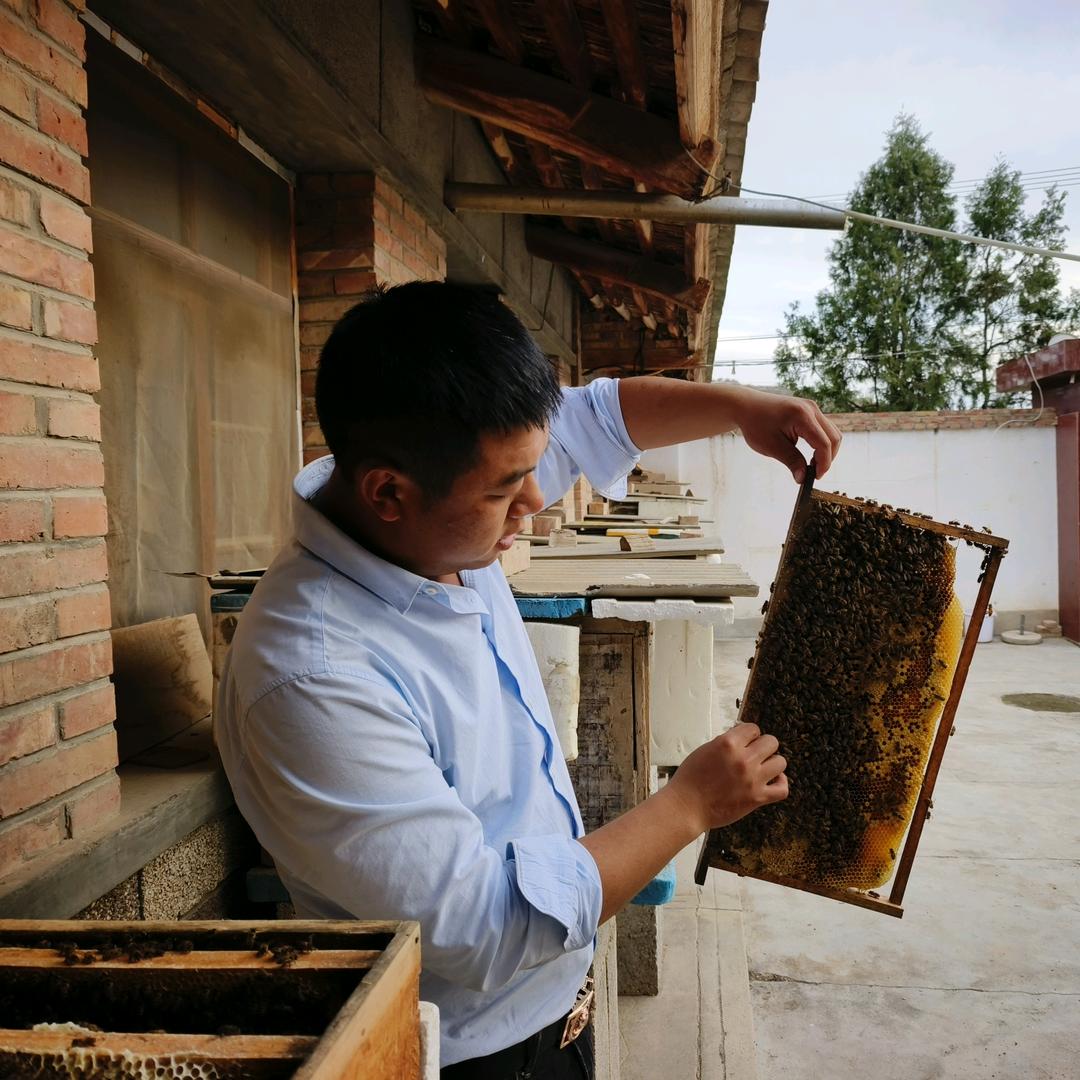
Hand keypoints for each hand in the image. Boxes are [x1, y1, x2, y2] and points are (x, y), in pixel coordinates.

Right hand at [666, 723, 787, 833]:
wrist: (686, 806)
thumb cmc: (691, 779)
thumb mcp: (705, 750)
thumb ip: (726, 743)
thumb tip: (742, 738)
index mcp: (728, 744)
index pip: (753, 728)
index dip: (750, 734)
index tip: (747, 741)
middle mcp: (743, 759)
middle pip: (771, 742)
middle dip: (763, 746)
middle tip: (755, 754)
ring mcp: (752, 779)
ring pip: (780, 762)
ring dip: (772, 763)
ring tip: (763, 768)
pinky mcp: (757, 798)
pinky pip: (782, 789)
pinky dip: (780, 783)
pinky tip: (772, 781)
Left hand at [735, 389, 841, 482]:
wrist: (746, 406)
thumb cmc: (755, 424)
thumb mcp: (772, 446)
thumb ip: (791, 461)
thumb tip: (803, 478)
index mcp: (802, 416)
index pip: (824, 443)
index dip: (824, 463)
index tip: (816, 477)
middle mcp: (811, 409)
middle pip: (834, 437)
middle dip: (828, 458)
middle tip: (814, 473)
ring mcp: (811, 407)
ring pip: (831, 432)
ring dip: (826, 450)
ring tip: (811, 465)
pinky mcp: (809, 410)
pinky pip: (823, 428)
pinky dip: (821, 442)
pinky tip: (809, 454)